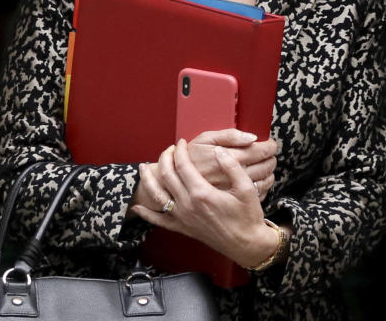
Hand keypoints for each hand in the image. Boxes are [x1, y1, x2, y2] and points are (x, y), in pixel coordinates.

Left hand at [126, 129, 276, 217]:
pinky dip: (146, 214)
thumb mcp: (246, 188)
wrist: (246, 244)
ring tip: (143, 168)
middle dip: (165, 158)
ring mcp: (183, 218)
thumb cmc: (248, 216)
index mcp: (202, 193)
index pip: (182, 165)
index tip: (182, 142)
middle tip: (169, 149)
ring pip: (157, 195)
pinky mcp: (182, 228)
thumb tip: (218, 150)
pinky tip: (137, 207)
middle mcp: (188, 205)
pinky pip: (159, 221)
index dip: (180, 151)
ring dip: (147, 180)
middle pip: (167, 175)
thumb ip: (231, 167)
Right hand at [188, 129, 276, 200]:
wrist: (178, 183)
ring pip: (264, 181)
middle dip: (271, 158)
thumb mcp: (205, 139)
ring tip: (267, 165)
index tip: (270, 144)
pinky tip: (260, 180)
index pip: (259, 150)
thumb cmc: (191, 157)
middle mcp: (233, 175)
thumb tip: (251, 137)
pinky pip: (257, 194)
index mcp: (228, 157)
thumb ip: (229, 135)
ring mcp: (234, 190)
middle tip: (270, 154)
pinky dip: (263, 186)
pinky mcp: (233, 201)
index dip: (269, 146)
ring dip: (269, 172)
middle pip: (265, 166)